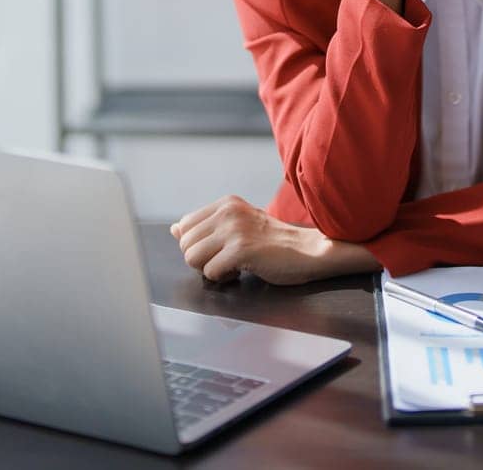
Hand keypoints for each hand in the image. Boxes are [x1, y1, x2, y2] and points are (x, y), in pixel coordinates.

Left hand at [169, 196, 378, 284]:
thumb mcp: (237, 226)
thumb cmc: (274, 243)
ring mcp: (234, 229)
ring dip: (210, 269)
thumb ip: (206, 226)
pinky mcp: (241, 249)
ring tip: (233, 265)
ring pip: (193, 258)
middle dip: (202, 259)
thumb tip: (173, 228)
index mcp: (226, 204)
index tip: (220, 250)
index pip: (185, 226)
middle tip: (227, 260)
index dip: (197, 245)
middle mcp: (228, 212)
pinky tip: (242, 271)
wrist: (308, 251)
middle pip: (186, 244)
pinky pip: (211, 272)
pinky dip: (224, 278)